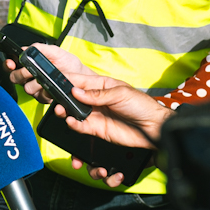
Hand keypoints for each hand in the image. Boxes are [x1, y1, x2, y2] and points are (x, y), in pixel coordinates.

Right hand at [5, 47, 166, 184]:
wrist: (153, 128)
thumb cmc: (142, 106)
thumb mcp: (120, 94)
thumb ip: (97, 94)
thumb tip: (76, 91)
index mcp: (102, 85)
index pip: (80, 80)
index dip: (67, 81)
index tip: (56, 82)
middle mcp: (96, 99)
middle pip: (74, 97)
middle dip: (63, 97)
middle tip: (57, 99)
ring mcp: (96, 114)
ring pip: (75, 111)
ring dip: (66, 111)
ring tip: (62, 111)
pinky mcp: (97, 129)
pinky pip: (81, 126)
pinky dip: (74, 124)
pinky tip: (71, 121)